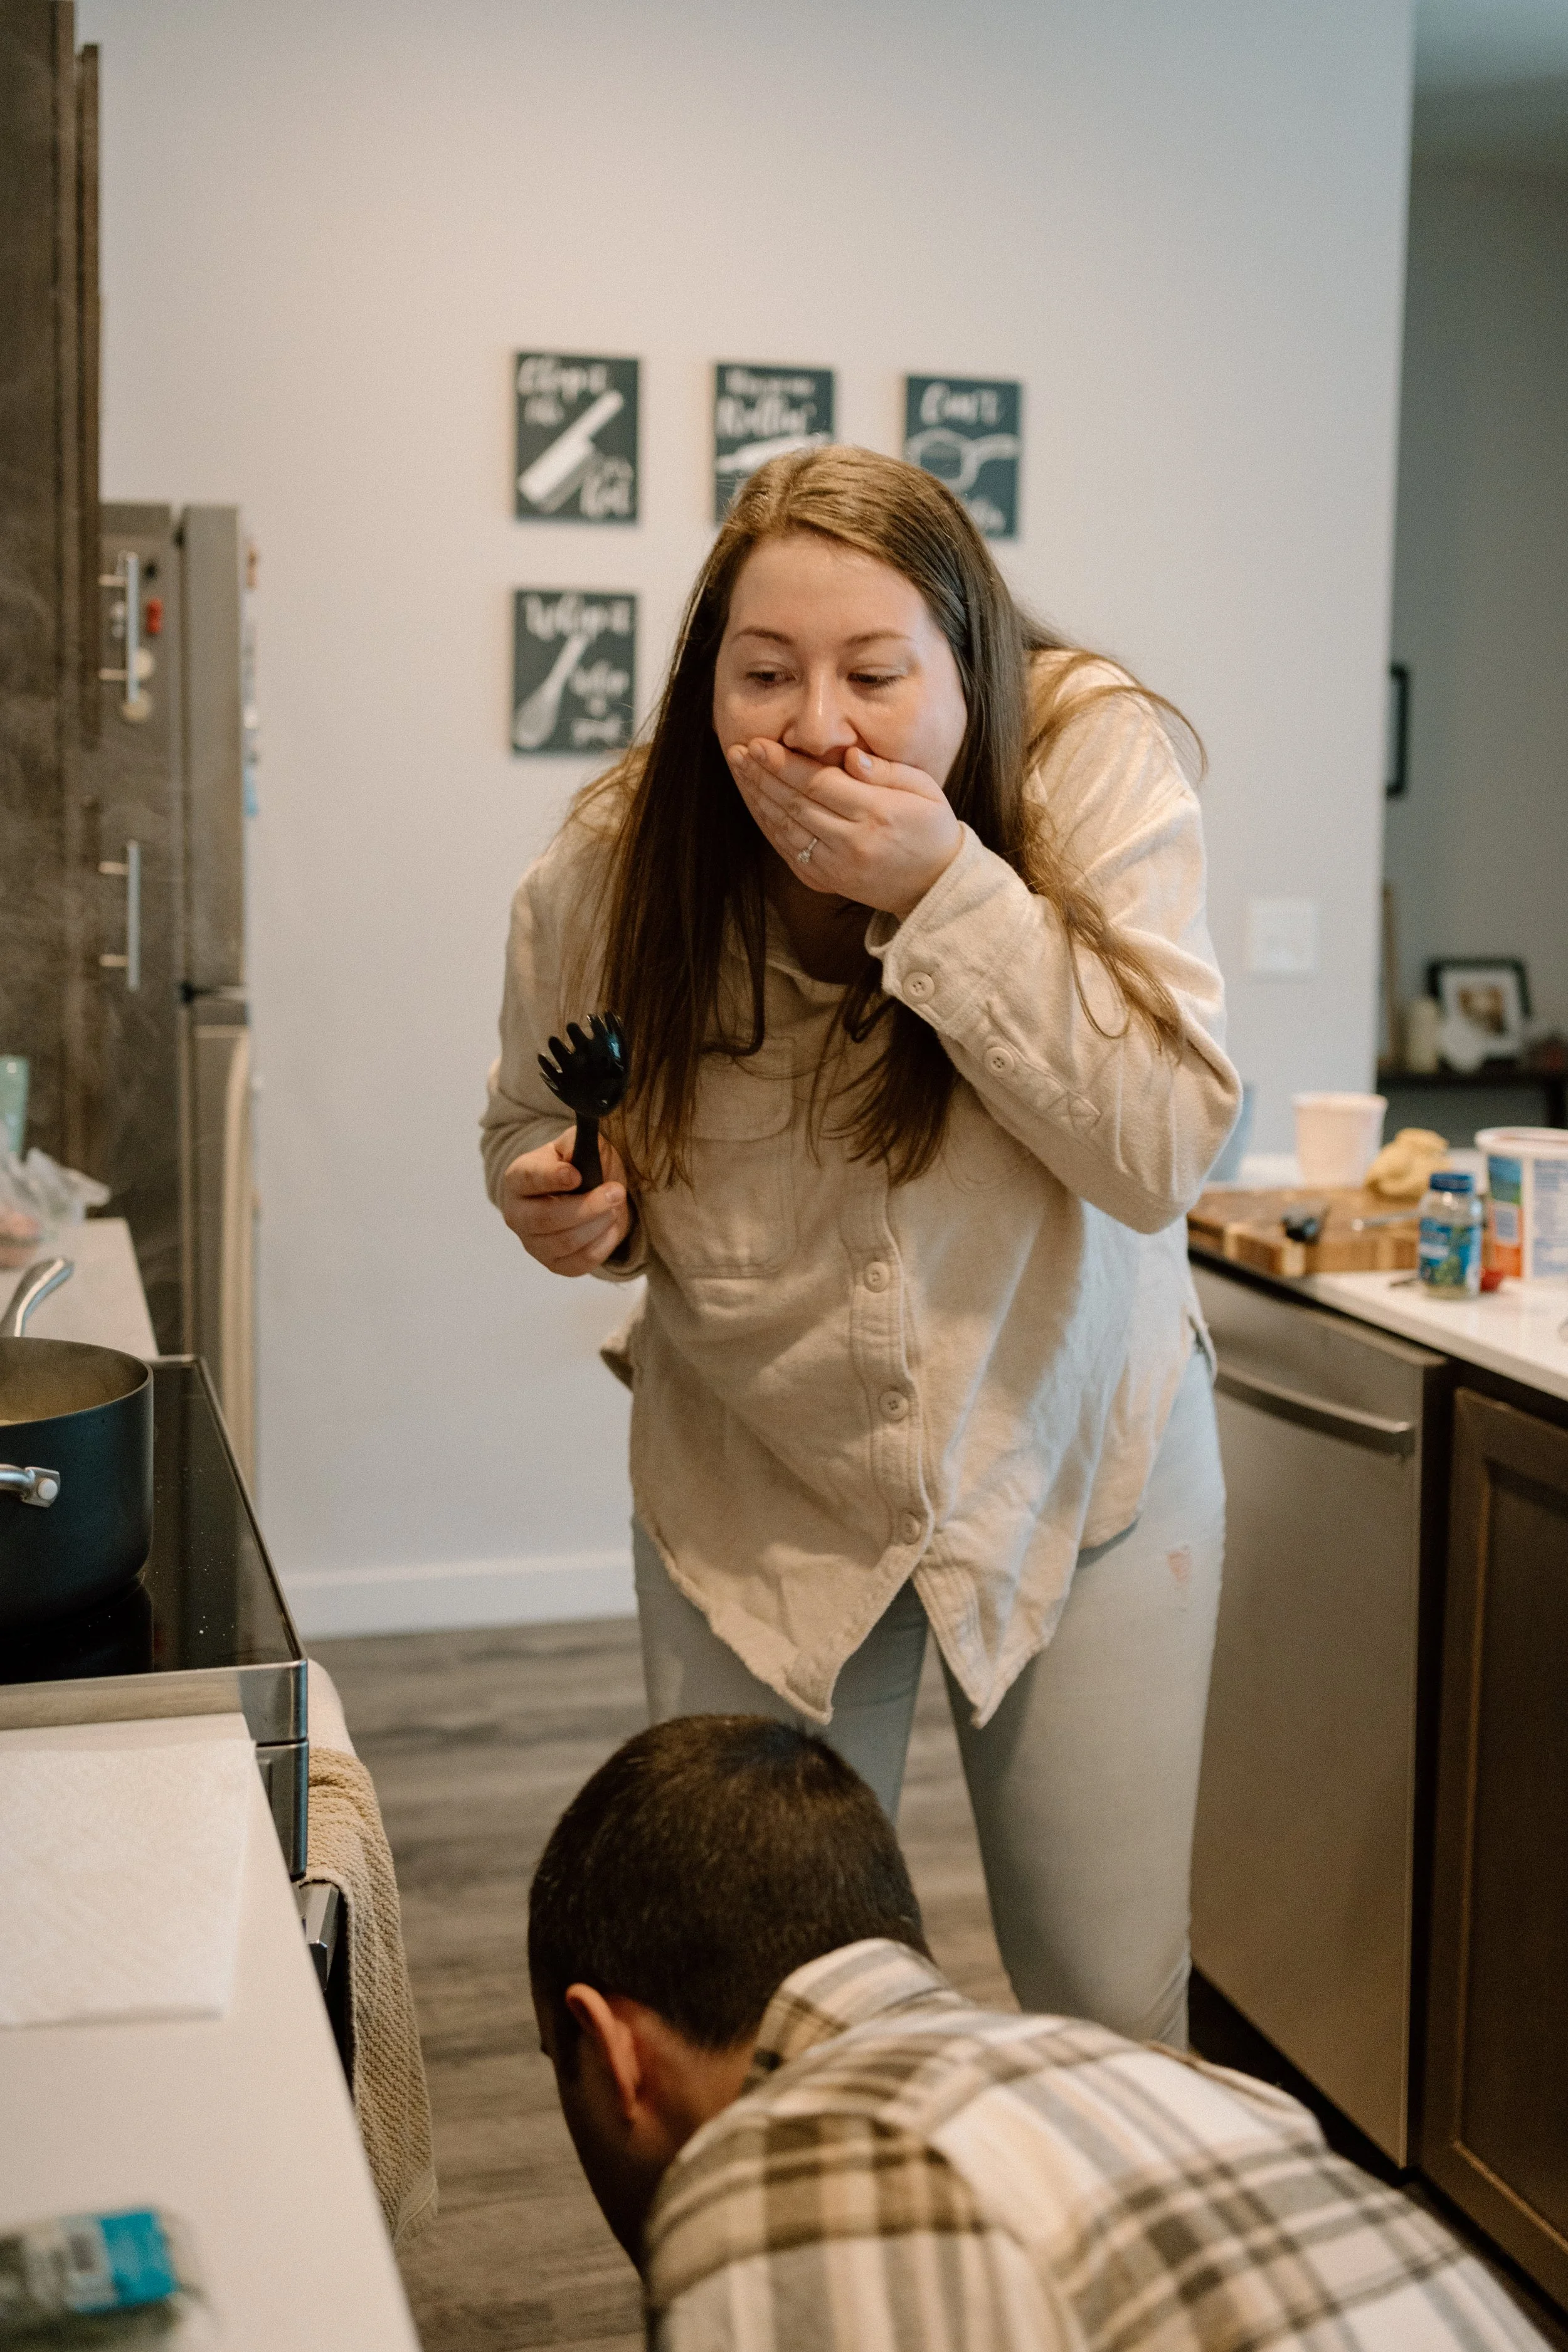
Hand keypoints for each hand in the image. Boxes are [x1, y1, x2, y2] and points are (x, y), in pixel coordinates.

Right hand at [500, 1126, 632, 1275]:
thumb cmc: (575, 1166)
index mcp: (517, 1179)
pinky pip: (579, 1263)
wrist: (581, 1194)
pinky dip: (601, 1246)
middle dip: (587, 1206)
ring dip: (598, 1225)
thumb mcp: (574, 1144)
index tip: (576, 1175)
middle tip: (617, 1192)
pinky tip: (611, 1228)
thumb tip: (576, 1152)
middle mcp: (517, 1214)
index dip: (552, 1178)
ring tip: (614, 1208)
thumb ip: (574, 1142)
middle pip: (547, 1218)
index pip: (528, 1179)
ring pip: (566, 1242)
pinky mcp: (553, 1264)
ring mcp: (533, 1244)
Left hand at [727, 739, 962, 919]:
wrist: (935, 885)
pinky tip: (757, 803)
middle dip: (763, 775)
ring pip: (786, 828)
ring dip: (759, 798)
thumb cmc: (931, 828)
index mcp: (878, 814)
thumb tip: (848, 755)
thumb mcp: (924, 790)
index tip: (759, 744)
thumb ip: (886, 771)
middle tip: (738, 752)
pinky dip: (770, 826)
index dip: (785, 764)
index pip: (819, 784)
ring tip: (741, 771)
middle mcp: (852, 842)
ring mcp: (837, 865)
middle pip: (796, 804)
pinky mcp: (827, 881)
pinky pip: (789, 851)